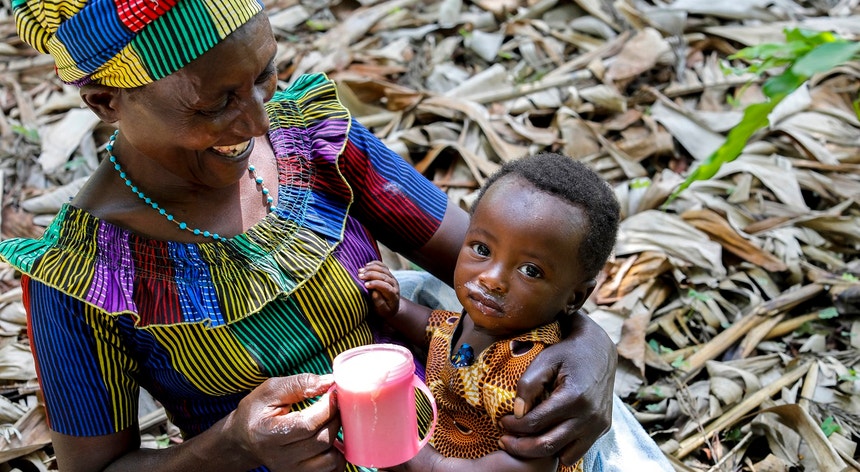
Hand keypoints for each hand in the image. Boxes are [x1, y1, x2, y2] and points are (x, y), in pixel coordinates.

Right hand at [224, 374, 344, 471]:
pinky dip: (337, 455)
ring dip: (338, 438)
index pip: (308, 424)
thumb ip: (299, 384)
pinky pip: (332, 470)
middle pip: (323, 440)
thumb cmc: (257, 413)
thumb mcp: (270, 392)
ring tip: (330, 422)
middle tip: (336, 405)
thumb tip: (328, 381)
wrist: (243, 441)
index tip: (334, 393)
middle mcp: (280, 458)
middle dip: (335, 418)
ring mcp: (291, 471)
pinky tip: (330, 440)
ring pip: (331, 458)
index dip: (327, 407)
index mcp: (269, 434)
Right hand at [359, 260, 400, 317]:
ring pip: (383, 270)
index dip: (375, 284)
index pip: (385, 286)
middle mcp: (394, 284)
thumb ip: (379, 303)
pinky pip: (383, 266)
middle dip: (371, 275)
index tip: (365, 285)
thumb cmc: (385, 310)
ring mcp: (392, 278)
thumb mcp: (382, 311)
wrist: (392, 306)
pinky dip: (375, 264)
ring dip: (371, 268)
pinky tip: (366, 265)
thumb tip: (374, 293)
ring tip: (360, 271)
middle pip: (384, 276)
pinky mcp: (389, 274)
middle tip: (360, 276)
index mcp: (393, 294)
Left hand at [498, 313, 615, 465]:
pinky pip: (577, 452)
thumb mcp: (544, 360)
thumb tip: (517, 414)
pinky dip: (559, 451)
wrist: (599, 350)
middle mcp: (590, 416)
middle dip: (520, 447)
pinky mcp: (602, 429)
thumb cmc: (567, 353)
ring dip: (539, 454)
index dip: (514, 426)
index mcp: (574, 397)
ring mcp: (598, 425)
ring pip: (563, 455)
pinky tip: (545, 438)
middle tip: (504, 441)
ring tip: (522, 443)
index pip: (536, 422)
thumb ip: (528, 385)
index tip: (502, 422)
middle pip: (548, 445)